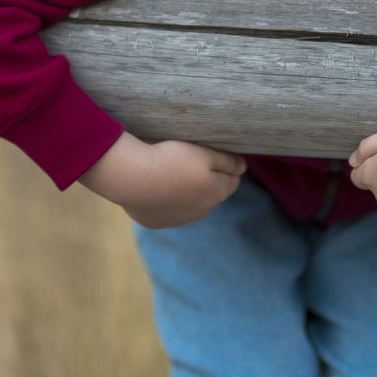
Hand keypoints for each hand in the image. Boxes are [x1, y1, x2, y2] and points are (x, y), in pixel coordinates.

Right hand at [80, 132, 246, 228]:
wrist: (134, 178)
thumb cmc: (173, 160)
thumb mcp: (204, 154)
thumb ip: (227, 161)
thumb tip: (243, 168)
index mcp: (216, 193)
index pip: (232, 182)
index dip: (227, 169)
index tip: (216, 158)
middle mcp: (201, 212)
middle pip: (211, 195)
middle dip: (208, 182)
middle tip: (193, 164)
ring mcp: (178, 220)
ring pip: (190, 205)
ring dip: (187, 194)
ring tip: (173, 175)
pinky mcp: (157, 223)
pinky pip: (168, 211)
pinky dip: (167, 201)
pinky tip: (157, 188)